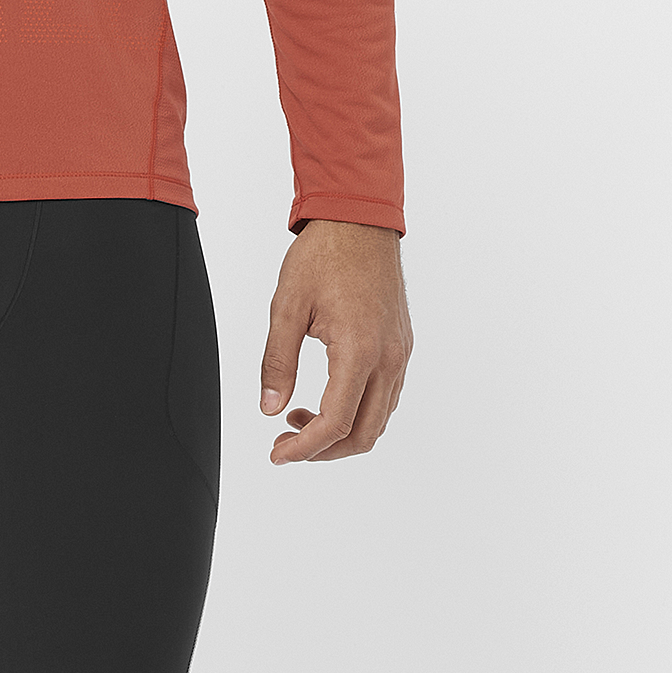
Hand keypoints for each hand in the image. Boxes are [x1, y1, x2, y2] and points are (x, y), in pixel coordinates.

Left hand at [260, 220, 411, 463]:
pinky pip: (385, 398)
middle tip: (286, 443)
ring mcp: (400, 353)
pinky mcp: (401, 346)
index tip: (277, 454)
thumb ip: (277, 363)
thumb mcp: (286, 308)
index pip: (336, 423)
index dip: (304, 448)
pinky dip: (356, 413)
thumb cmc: (324, 255)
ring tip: (298, 418)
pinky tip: (324, 400)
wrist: (360, 218)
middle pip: (363, 435)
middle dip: (323, 451)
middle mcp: (388, 357)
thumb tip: (269, 409)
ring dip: (339, 434)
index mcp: (359, 349)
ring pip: (377, 421)